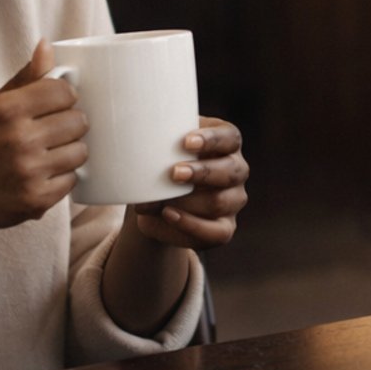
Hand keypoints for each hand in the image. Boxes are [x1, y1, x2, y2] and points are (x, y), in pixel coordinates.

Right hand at [0, 40, 85, 239]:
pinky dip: (62, 178)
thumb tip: (47, 45)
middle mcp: (19, 139)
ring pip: (81, 151)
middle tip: (55, 130)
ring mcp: (30, 171)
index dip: (64, 96)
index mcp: (6, 111)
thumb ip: (23, 79)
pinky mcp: (37, 199)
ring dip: (70, 151)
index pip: (63, 91)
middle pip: (78, 120)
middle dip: (70, 124)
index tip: (57, 103)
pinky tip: (43, 175)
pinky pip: (73, 180)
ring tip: (50, 153)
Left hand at [132, 118, 246, 251]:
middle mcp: (237, 171)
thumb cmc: (164, 163)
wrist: (159, 199)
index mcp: (227, 143)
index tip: (186, 141)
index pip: (230, 138)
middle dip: (203, 172)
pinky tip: (169, 215)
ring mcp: (233, 200)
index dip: (212, 139)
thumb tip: (133, 156)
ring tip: (163, 200)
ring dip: (190, 201)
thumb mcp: (162, 150)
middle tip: (174, 173)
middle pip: (231, 171)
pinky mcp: (225, 227)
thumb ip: (155, 148)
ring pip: (220, 201)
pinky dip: (190, 225)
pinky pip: (215, 232)